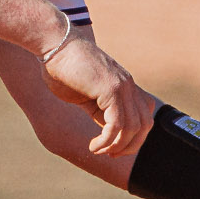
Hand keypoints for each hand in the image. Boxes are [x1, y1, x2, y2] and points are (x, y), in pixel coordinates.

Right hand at [41, 33, 156, 156]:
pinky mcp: (111, 88)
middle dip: (130, 146)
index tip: (114, 148)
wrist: (54, 43)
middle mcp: (129, 85)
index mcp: (125, 85)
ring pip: (132, 128)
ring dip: (116, 146)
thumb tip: (107, 129)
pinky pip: (117, 124)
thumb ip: (99, 109)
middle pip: (144, 125)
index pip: (144, 115)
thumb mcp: (85, 95)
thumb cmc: (63, 67)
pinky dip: (108, 141)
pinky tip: (94, 146)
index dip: (134, 137)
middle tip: (110, 155)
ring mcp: (122, 86)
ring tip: (98, 150)